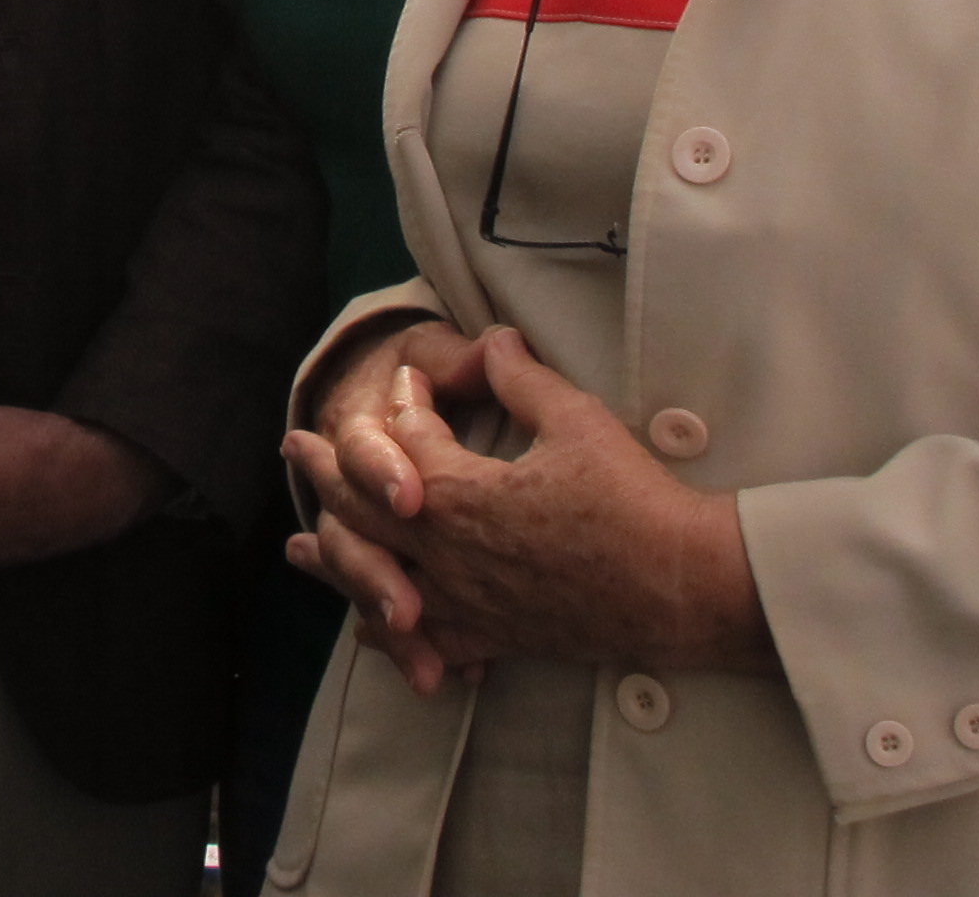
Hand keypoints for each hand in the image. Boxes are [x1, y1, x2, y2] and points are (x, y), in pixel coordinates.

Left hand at [284, 326, 770, 694]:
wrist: (681, 587)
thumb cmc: (633, 501)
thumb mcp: (576, 420)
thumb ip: (521, 378)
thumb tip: (494, 340)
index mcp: (460, 493)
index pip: (405, 438)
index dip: (403, 401)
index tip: (407, 379)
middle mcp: (448, 552)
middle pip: (365, 509)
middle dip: (328, 472)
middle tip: (297, 447)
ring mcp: (467, 600)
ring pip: (378, 578)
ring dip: (335, 556)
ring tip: (299, 547)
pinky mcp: (495, 635)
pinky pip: (425, 637)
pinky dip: (387, 633)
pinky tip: (368, 632)